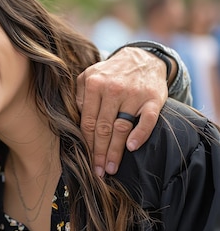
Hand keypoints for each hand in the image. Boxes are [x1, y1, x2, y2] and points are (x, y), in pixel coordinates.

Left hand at [76, 47, 167, 175]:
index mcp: (94, 85)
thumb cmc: (111, 73)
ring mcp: (134, 94)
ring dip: (116, 151)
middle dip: (99, 152)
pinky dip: (140, 134)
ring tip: (111, 168)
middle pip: (103, 128)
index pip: (88, 121)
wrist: (142, 58)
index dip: (86, 143)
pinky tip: (132, 147)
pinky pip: (147, 120)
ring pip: (121, 127)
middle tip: (98, 171)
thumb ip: (80, 95)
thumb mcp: (89, 75)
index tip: (86, 161)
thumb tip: (76, 120)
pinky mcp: (153, 99)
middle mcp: (113, 89)